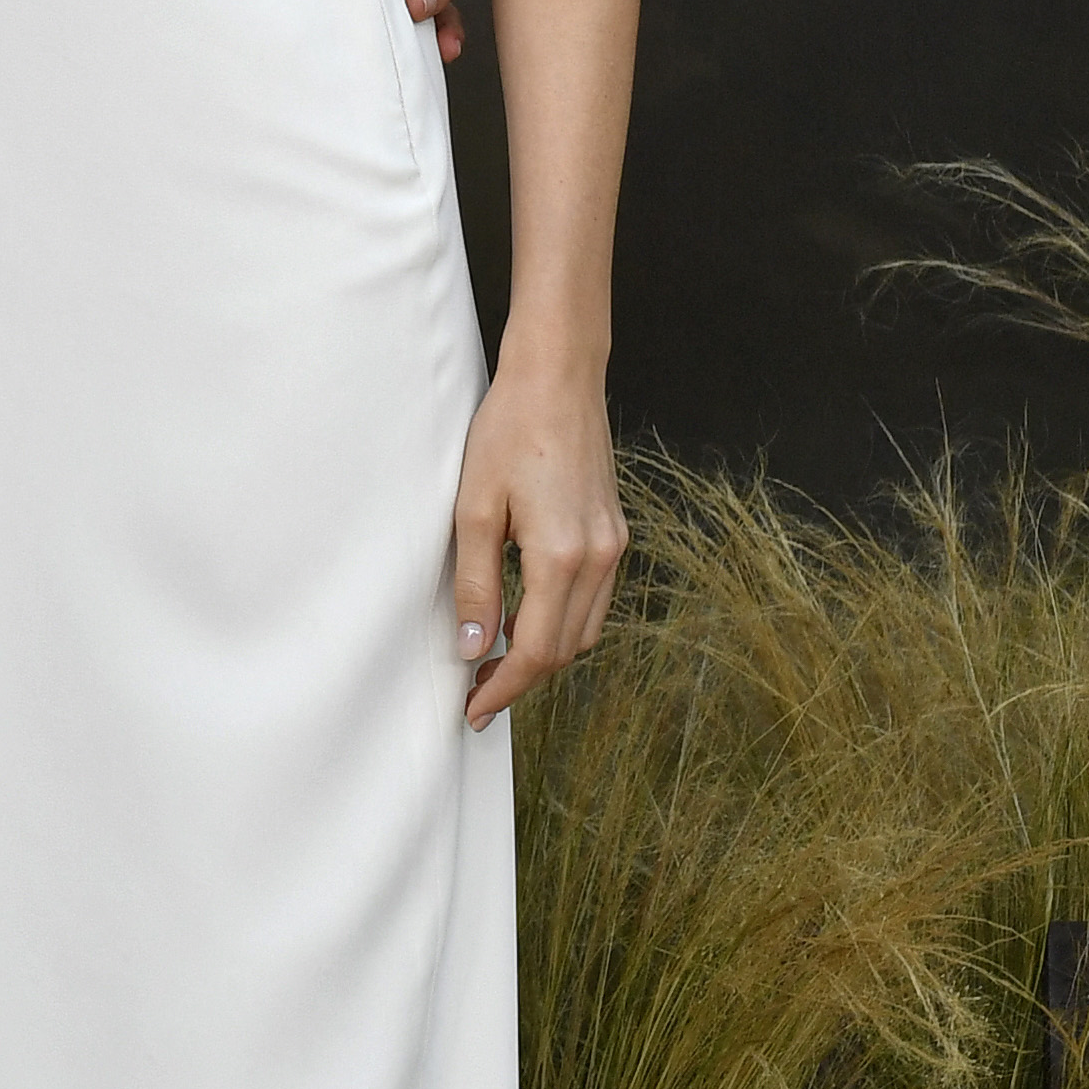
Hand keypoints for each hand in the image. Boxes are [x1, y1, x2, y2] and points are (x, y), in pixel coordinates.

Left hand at [450, 354, 627, 728]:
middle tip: (476, 691)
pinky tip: (526, 616)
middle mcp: (600, 558)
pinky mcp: (615, 532)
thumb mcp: (475, 509)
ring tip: (495, 658)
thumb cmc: (510, 431)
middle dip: (522, 679)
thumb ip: (475, 584)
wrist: (559, 378)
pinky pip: (594, 600)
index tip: (475, 710)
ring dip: (543, 652)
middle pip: (566, 649)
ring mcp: (614, 545)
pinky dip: (562, 621)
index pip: (538, 650)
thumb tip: (473, 647)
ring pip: (585, 630)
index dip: (506, 688)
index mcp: (563, 556)